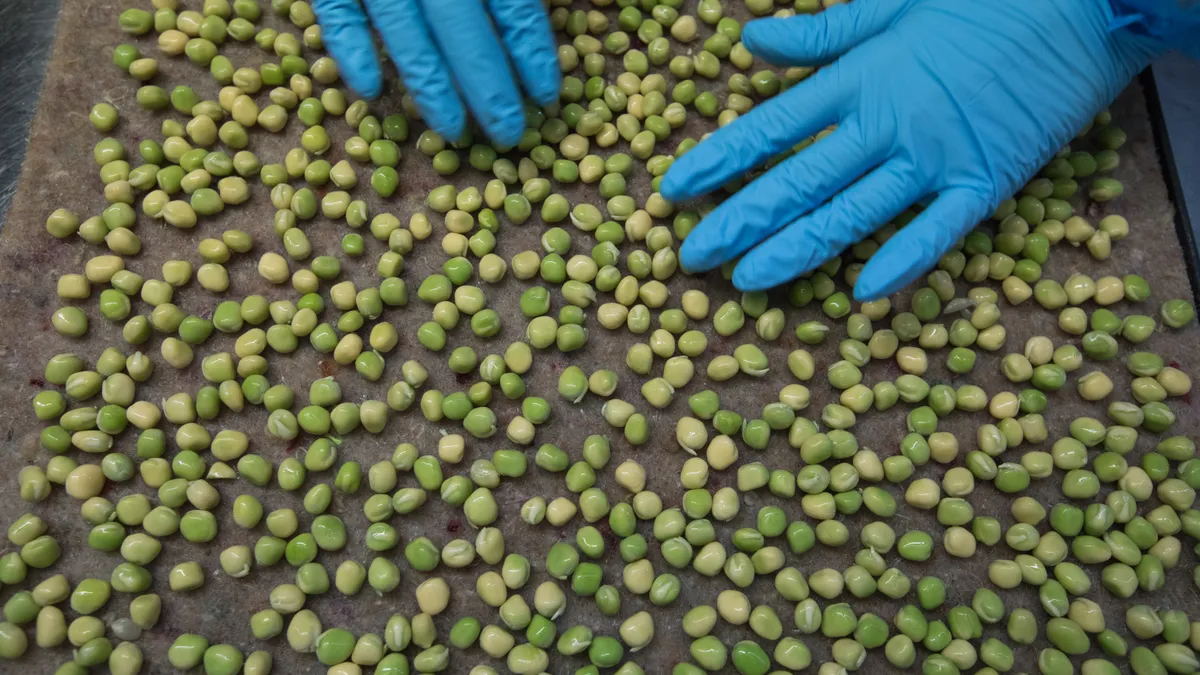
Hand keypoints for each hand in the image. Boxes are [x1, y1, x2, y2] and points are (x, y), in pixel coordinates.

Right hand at [313, 0, 559, 146]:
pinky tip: (370, 90)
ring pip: (403, 27)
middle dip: (487, 83)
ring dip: (429, 83)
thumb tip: (552, 3)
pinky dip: (350, 46)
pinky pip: (335, 8)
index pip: (511, 1)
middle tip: (508, 132)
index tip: (547, 94)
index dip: (529, 48)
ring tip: (452, 129)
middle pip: (462, 23)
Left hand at [660, 0, 1162, 299]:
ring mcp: (935, 157)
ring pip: (851, 214)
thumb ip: (822, 35)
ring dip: (795, 252)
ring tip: (746, 284)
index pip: (770, 126)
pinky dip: (902, 263)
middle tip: (690, 260)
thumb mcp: (894, 4)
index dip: (717, 160)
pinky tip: (863, 297)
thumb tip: (749, 42)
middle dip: (738, 222)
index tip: (673, 191)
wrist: (1086, 0)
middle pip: (797, 181)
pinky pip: (938, 231)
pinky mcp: (985, 182)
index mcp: (860, 77)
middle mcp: (886, 122)